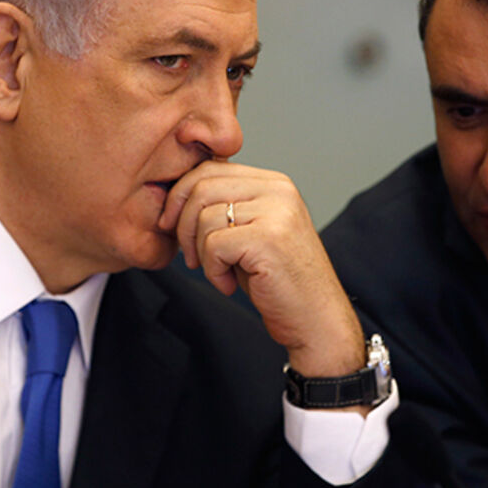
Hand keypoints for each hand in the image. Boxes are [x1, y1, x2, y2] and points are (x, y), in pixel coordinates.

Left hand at [158, 161, 364, 380]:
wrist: (315, 318)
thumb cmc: (278, 281)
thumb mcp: (250, 232)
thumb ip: (226, 206)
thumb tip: (178, 193)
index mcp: (274, 183)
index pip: (210, 168)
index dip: (180, 196)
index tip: (171, 224)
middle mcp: (278, 190)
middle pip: (202, 187)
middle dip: (183, 225)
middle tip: (190, 256)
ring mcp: (276, 212)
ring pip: (204, 218)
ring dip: (201, 253)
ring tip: (221, 273)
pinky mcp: (268, 239)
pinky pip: (214, 245)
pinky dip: (213, 271)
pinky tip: (229, 284)